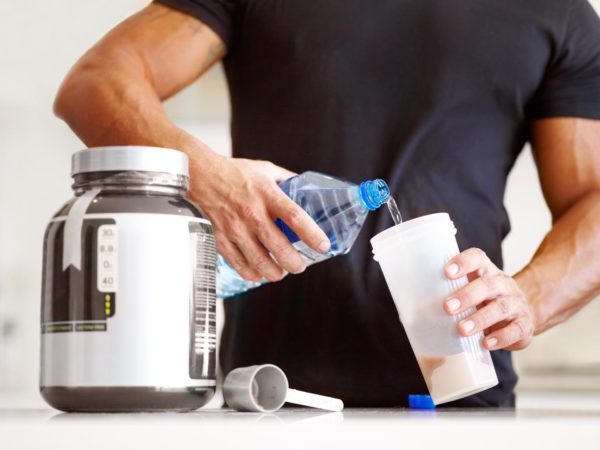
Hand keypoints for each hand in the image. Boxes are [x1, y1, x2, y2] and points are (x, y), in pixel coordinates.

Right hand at [189, 154, 329, 281]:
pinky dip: (252, 274)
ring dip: (275, 272)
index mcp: (267, 194)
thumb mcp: (265, 169)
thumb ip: (286, 180)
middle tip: (300, 265)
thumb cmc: (234, 172)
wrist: (200, 175)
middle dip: (295, 263)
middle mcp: (252, 213)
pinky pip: (239, 264)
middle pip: (280, 248)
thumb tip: (307, 189)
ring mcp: (236, 228)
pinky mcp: (221, 239)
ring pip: (260, 262)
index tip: (324, 246)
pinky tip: (259, 273)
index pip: (295, 217)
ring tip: (281, 271)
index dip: (312, 235)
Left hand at [443, 248, 534, 350]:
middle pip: (487, 285)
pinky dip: (501, 337)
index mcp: (486, 271)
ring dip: (480, 319)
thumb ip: (451, 292)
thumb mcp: (471, 290)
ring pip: (500, 308)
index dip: (463, 262)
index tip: (447, 272)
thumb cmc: (485, 301)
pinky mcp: (525, 324)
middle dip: (466, 296)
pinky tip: (487, 343)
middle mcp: (503, 284)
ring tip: (462, 329)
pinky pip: (516, 329)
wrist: (522, 312)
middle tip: (447, 308)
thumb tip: (415, 308)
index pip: (477, 258)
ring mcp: (516, 303)